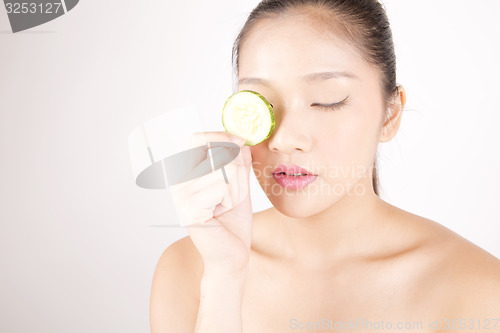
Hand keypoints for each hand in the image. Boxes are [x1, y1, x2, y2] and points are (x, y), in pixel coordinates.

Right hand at [169, 131, 252, 274]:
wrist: (233, 255)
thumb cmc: (233, 222)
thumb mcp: (239, 184)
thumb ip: (239, 162)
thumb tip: (240, 140)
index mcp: (186, 173)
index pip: (197, 139)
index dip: (221, 136)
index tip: (241, 141)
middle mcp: (178, 181)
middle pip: (217, 152)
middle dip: (237, 169)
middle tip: (234, 192)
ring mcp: (181, 195)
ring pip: (225, 169)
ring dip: (237, 187)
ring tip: (227, 204)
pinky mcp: (189, 208)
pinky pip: (222, 186)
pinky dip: (231, 198)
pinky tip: (222, 212)